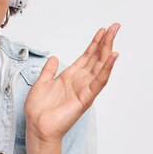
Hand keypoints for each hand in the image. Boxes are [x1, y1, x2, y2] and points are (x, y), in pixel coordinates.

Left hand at [24, 23, 119, 142]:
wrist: (37, 126)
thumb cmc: (39, 109)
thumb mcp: (42, 82)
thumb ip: (49, 70)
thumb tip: (54, 58)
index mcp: (71, 76)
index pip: (87, 56)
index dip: (95, 43)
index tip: (103, 30)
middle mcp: (80, 80)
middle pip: (97, 57)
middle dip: (106, 42)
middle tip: (115, 27)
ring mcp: (84, 89)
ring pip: (100, 66)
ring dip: (108, 51)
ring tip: (114, 37)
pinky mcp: (86, 98)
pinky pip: (99, 82)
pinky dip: (106, 69)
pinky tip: (112, 58)